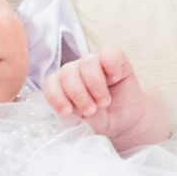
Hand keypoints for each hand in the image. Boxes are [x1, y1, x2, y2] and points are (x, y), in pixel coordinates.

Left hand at [43, 45, 166, 148]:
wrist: (125, 122)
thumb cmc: (100, 120)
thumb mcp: (83, 124)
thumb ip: (72, 118)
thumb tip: (67, 114)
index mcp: (62, 86)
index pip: (51, 84)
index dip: (56, 97)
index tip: (67, 112)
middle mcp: (76, 70)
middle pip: (67, 72)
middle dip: (78, 94)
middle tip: (91, 110)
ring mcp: (95, 62)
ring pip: (87, 63)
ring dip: (95, 85)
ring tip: (104, 102)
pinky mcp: (116, 59)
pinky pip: (110, 51)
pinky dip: (112, 66)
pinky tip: (115, 79)